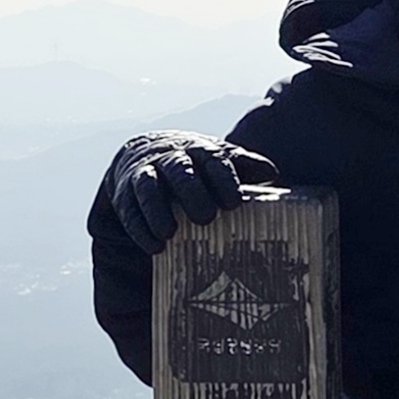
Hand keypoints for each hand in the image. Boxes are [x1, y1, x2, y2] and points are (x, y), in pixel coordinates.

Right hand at [109, 134, 252, 256]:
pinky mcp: (125, 192)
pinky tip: (154, 247)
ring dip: (157, 211)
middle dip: (191, 193)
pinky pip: (129, 208)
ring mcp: (146, 173)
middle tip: (205, 218)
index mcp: (201, 151)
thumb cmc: (196, 165)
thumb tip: (272, 173)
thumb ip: (244, 166)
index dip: (223, 180)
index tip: (233, 203)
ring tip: (169, 234)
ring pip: (148, 187)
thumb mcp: (219, 161)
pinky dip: (140, 227)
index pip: (213, 160)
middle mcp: (172, 159)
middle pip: (180, 172)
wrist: (147, 152)